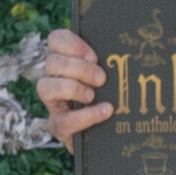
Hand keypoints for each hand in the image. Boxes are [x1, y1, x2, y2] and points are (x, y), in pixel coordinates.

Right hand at [37, 29, 111, 149]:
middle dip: (78, 68)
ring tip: (92, 96)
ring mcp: (53, 104)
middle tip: (101, 78)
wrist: (112, 134)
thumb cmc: (114, 97)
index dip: (71, 43)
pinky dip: (85, 116)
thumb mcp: (113, 77)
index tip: (94, 56)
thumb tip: (130, 52)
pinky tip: (105, 111)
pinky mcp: (58, 128)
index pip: (55, 40)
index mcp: (67, 61)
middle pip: (51, 62)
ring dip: (71, 88)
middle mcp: (54, 79)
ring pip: (45, 87)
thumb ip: (113, 64)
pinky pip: (63, 121)